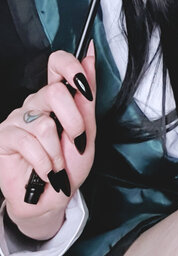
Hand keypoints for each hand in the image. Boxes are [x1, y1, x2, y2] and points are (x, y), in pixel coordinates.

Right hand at [0, 42, 95, 239]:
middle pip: (55, 92)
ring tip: (57, 166)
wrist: (51, 198)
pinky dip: (45, 163)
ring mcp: (17, 119)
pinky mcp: (4, 137)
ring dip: (57, 153)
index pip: (57, 63)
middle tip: (76, 143)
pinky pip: (29, 143)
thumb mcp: (87, 133)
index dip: (70, 66)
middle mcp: (35, 103)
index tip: (83, 82)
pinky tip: (46, 172)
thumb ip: (87, 99)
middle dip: (73, 122)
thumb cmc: (69, 165)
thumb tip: (90, 56)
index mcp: (56, 97)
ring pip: (44, 125)